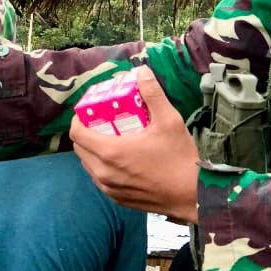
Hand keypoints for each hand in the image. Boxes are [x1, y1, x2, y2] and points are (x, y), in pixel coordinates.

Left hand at [70, 68, 199, 222]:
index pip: (76, 133)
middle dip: (85, 133)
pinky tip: (120, 160)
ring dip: (93, 151)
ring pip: (89, 165)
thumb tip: (142, 71)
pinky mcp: (117, 199)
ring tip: (110, 139)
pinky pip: (100, 180)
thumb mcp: (169, 120)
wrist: (193, 195)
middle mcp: (103, 173)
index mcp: (110, 152)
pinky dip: (103, 167)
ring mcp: (109, 188)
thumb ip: (152, 94)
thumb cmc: (180, 158)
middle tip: (101, 123)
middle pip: (80, 149)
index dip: (78, 119)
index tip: (89, 111)